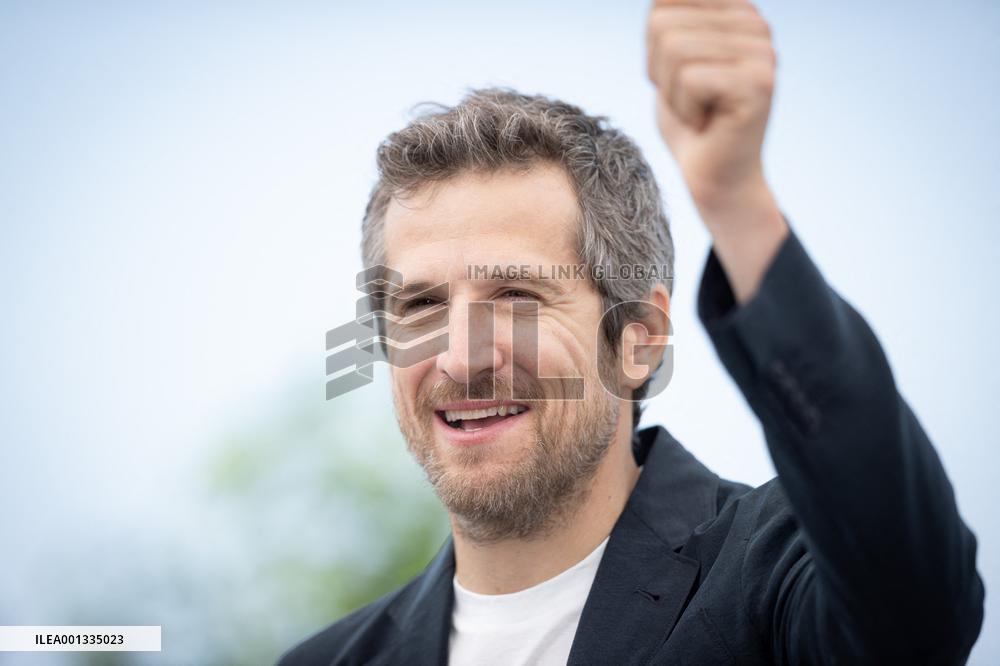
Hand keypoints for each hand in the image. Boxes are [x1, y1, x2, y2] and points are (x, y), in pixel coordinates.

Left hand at [647, 0, 787, 303]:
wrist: (715, 180)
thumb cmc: (690, 124)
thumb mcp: (667, 62)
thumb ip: (666, 23)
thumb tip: (658, 3)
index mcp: (736, 12)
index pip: (663, 5)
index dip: (654, 50)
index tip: (682, 81)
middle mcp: (756, 24)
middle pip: (664, 25)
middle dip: (660, 73)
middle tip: (689, 101)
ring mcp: (762, 52)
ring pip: (674, 49)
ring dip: (672, 93)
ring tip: (698, 112)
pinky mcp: (758, 82)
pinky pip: (688, 79)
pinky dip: (684, 110)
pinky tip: (707, 125)